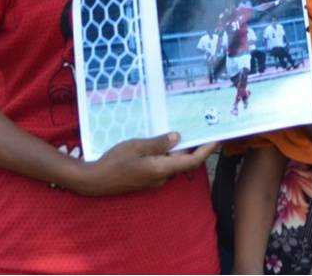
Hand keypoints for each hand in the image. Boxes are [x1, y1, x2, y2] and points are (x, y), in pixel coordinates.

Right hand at [70, 133, 214, 195]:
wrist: (94, 181)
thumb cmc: (114, 162)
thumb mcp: (136, 146)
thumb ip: (158, 143)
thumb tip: (178, 137)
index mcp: (161, 169)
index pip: (191, 162)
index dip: (206, 151)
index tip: (217, 139)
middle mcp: (161, 178)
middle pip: (184, 162)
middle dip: (194, 147)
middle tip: (201, 129)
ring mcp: (154, 181)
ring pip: (173, 164)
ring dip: (179, 150)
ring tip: (183, 131)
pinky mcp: (147, 180)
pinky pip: (163, 166)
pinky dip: (168, 155)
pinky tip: (163, 142)